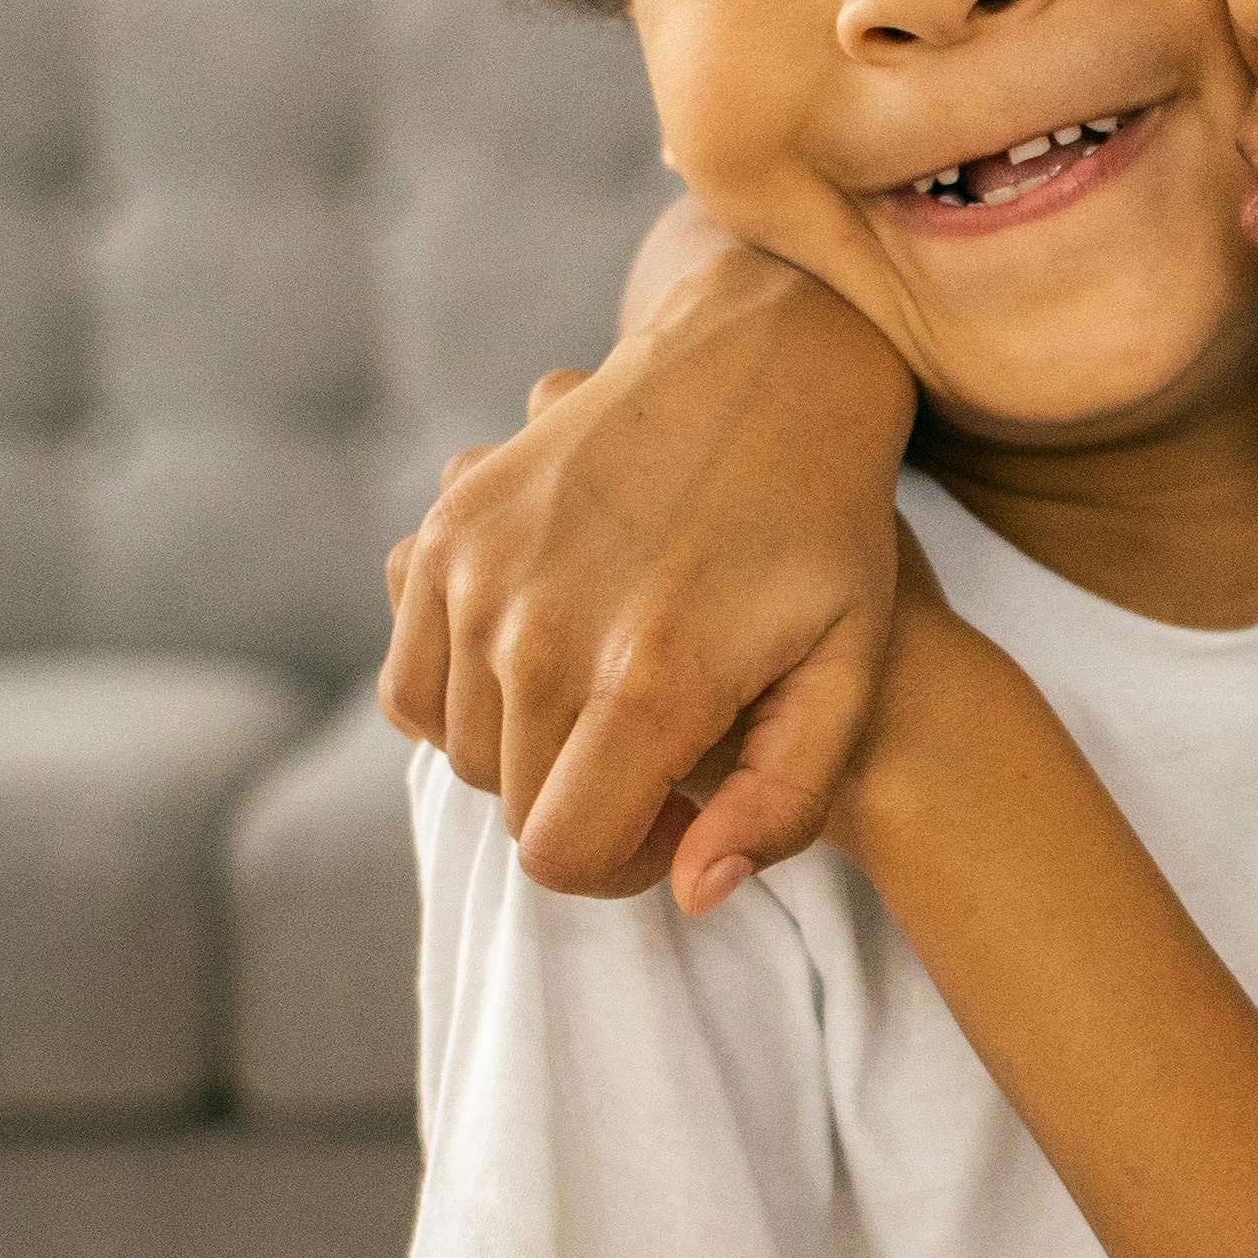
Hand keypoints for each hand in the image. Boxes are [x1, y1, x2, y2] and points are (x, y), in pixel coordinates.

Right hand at [378, 242, 918, 908]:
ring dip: (527, 750)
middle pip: (512, 802)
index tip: (674, 824)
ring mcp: (480, 569)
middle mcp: (540, 627)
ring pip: (458, 744)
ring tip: (612, 711)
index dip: (618, 866)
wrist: (768, 364)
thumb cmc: (825, 531)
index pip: (562, 852)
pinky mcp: (448, 528)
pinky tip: (545, 669)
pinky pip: (412, 673)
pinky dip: (463, 694)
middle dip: (582, 807)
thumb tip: (691, 892)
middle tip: (657, 764)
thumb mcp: (846, 674)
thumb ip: (780, 803)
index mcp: (645, 676)